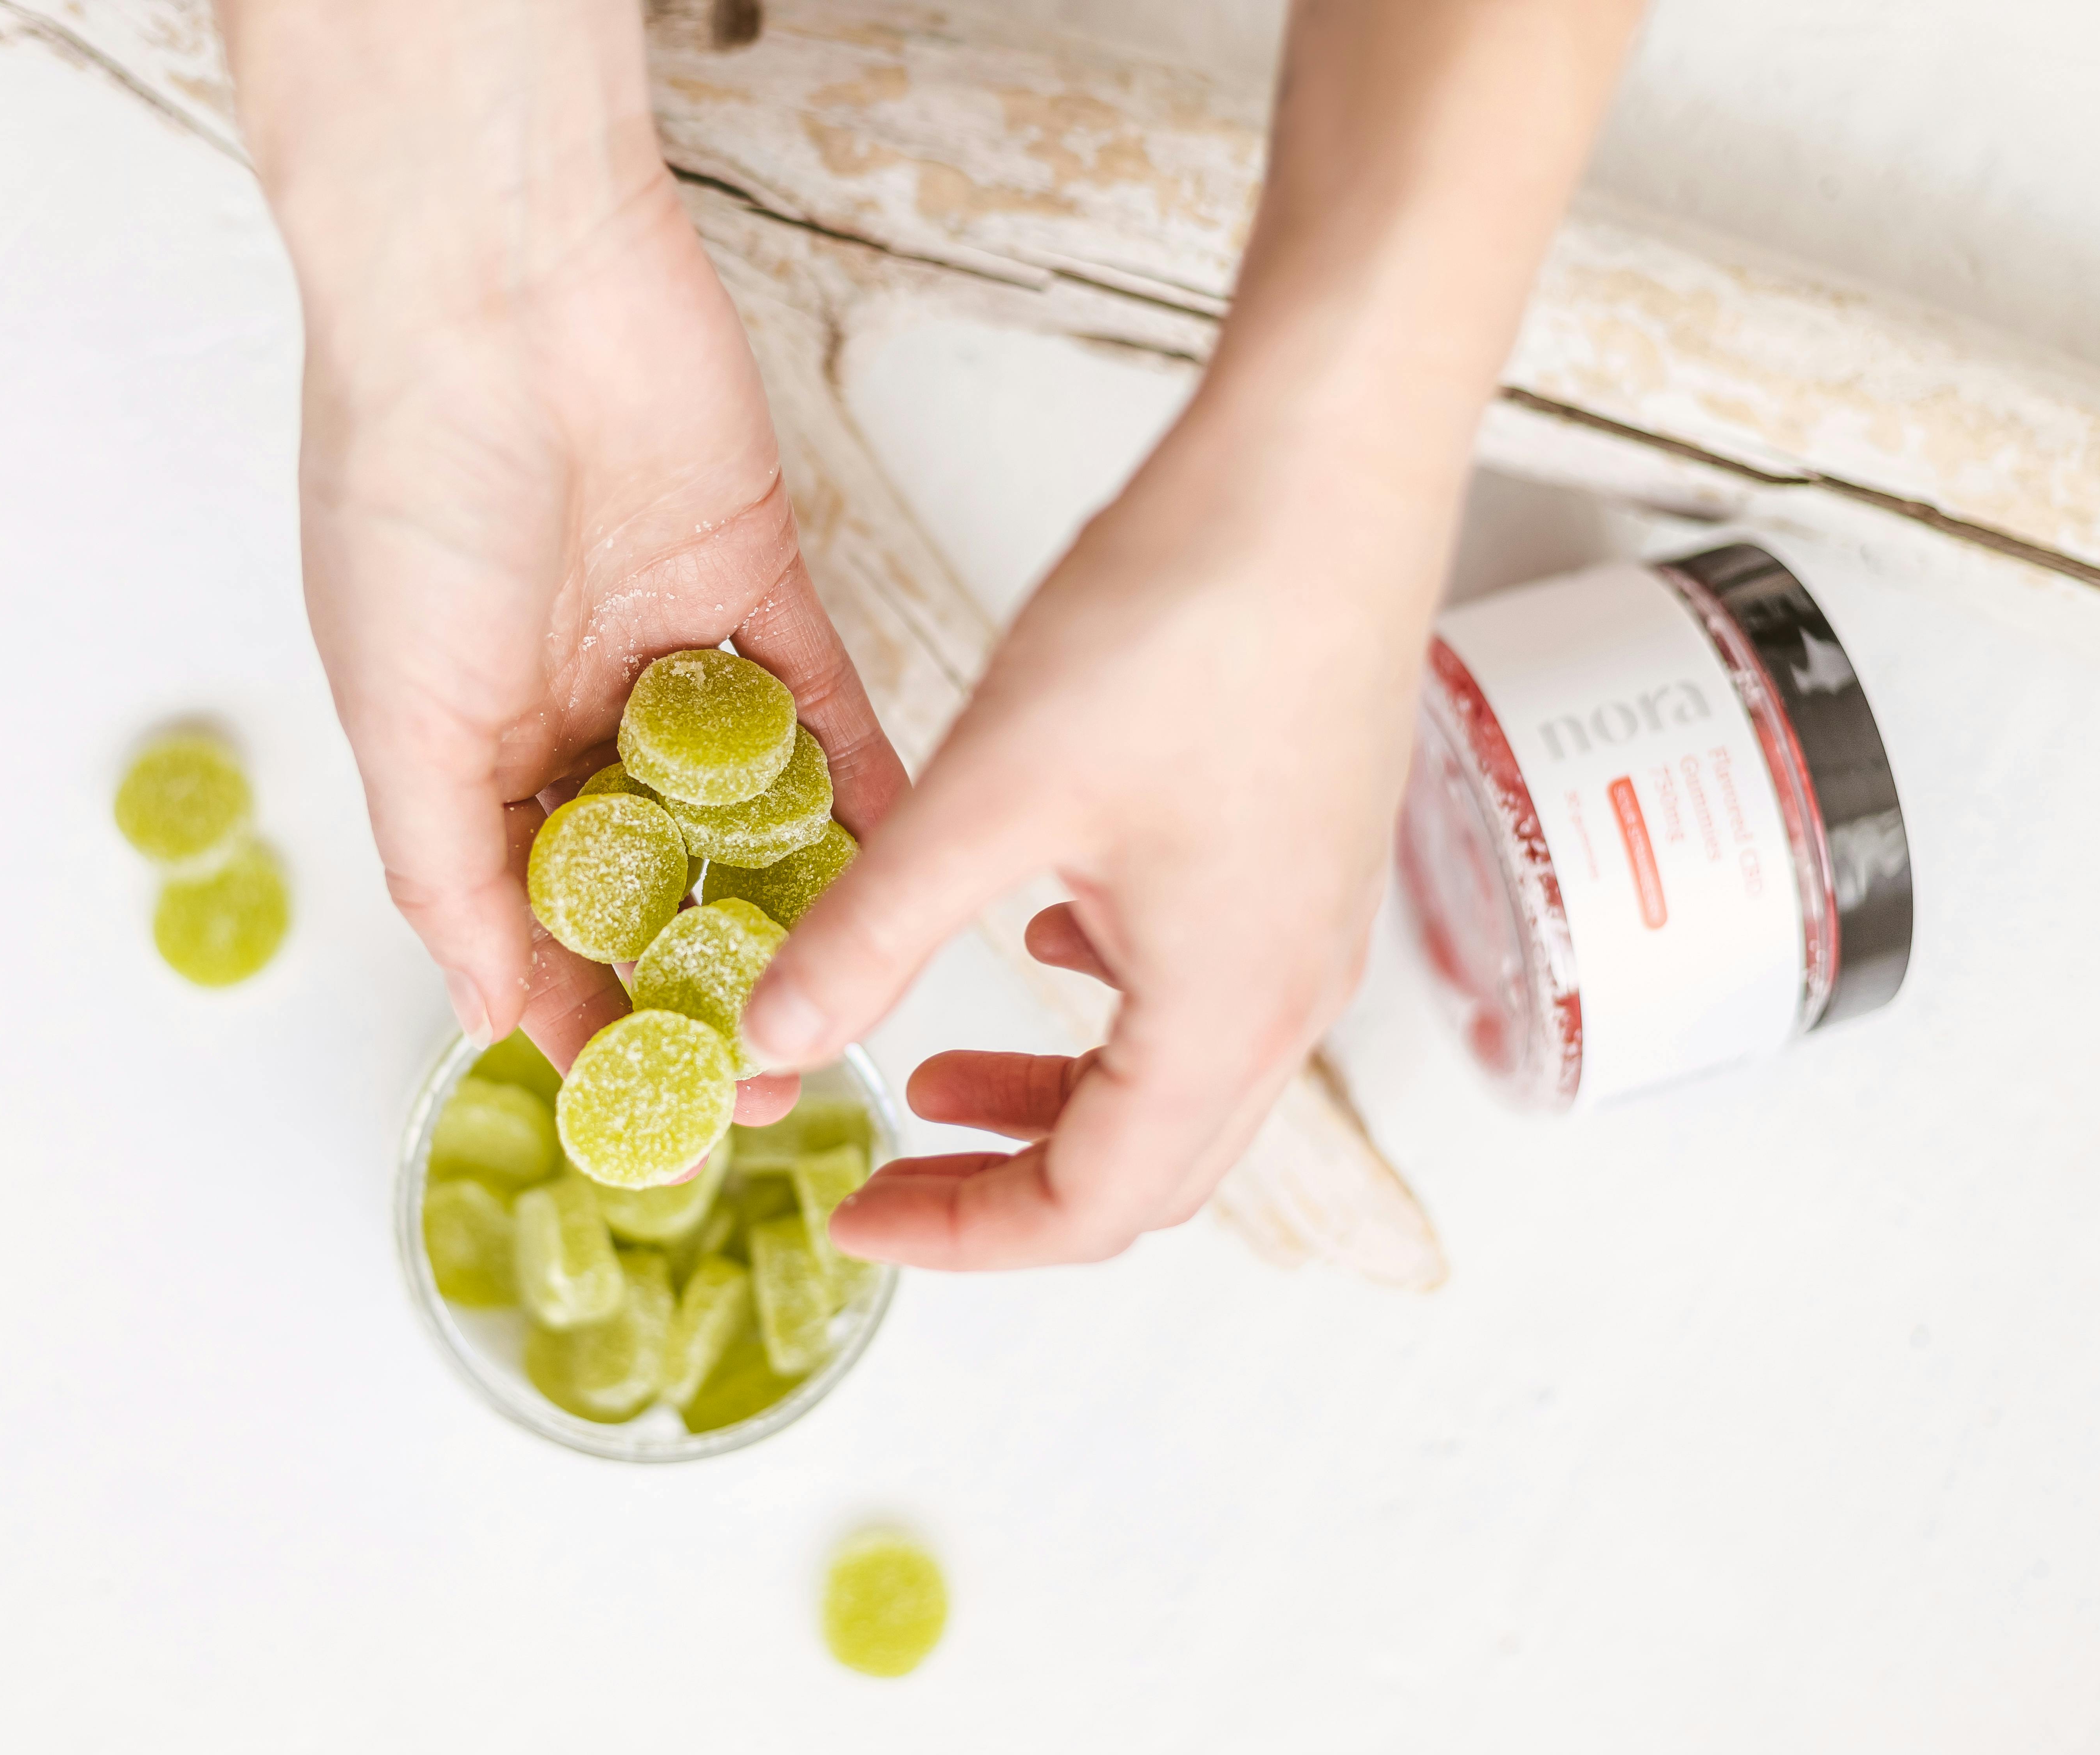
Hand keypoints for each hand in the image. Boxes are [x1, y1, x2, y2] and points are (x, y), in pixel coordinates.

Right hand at [220, 0, 906, 1089]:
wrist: (499, 290)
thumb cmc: (410, 495)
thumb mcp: (398, 715)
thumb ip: (449, 873)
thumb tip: (490, 1018)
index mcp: (468, 742)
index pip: (539, 914)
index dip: (592, 1014)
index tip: (655, 1107)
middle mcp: (572, 706)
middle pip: (656, 877)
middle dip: (708, 978)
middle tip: (772, 1076)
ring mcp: (671, 649)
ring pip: (749, 807)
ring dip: (793, 901)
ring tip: (849, 1000)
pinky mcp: (763, 586)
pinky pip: (828, 711)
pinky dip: (863, 787)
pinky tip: (910, 867)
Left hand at [743, 442, 1439, 1264]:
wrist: (1327, 474)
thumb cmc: (1188, 620)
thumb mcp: (991, 794)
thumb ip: (874, 931)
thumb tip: (772, 1039)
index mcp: (1224, 1014)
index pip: (1090, 1210)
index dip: (961, 1234)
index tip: (854, 1212)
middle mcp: (1293, 996)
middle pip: (1146, 1172)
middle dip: (1008, 1190)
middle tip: (889, 1166)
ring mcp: (1314, 927)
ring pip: (1179, 1085)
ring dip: (1057, 1102)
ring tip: (934, 1072)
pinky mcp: (1307, 855)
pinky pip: (1207, 987)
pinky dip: (1109, 1008)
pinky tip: (1037, 937)